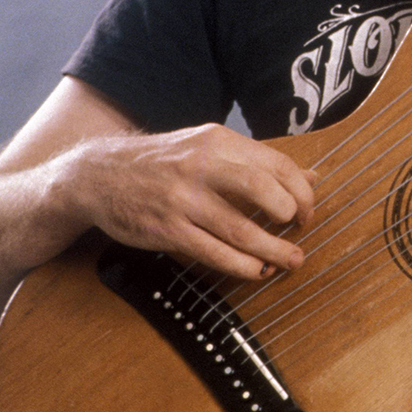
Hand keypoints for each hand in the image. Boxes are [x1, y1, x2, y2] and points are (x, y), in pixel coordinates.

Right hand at [51, 124, 318, 280]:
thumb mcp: (208, 147)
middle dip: (290, 214)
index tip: (307, 211)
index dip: (300, 190)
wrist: (99, 174)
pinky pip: (214, 252)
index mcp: (217, 141)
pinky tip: (256, 270)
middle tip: (300, 231)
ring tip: (290, 260)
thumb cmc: (164, 162)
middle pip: (263, 189)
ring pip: (241, 229)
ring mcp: (183, 199)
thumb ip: (257, 162)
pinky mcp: (167, 229)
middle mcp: (202, 165)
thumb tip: (313, 177)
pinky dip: (241, 265)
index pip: (275, 163)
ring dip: (272, 249)